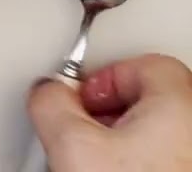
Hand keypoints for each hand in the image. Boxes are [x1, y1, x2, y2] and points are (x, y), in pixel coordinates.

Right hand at [28, 54, 191, 170]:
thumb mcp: (71, 143)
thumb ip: (50, 101)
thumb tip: (46, 92)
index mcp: (179, 103)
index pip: (144, 62)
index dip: (101, 77)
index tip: (77, 96)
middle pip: (150, 94)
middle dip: (108, 107)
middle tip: (83, 127)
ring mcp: (191, 154)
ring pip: (155, 128)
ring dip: (121, 137)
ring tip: (95, 160)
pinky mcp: (183, 170)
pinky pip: (162, 155)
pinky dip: (136, 160)